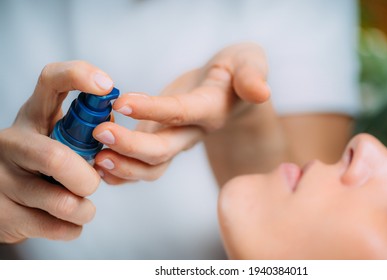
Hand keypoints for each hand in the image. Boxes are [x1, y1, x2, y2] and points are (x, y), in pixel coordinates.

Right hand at [0, 61, 111, 242]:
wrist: (2, 200)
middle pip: (55, 158)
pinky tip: (68, 221)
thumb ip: (84, 130)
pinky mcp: (3, 214)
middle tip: (92, 183)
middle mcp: (13, 141)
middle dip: (86, 178)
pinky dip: (73, 227)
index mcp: (34, 117)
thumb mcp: (58, 137)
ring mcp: (3, 178)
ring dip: (84, 208)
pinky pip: (56, 228)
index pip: (50, 81)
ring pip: (61, 202)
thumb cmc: (43, 163)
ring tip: (83, 206)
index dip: (79, 76)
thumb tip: (114, 130)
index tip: (106, 86)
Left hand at [93, 43, 269, 183]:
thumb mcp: (250, 62)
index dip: (153, 110)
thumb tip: (260, 91)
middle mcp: (193, 132)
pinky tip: (97, 162)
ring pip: (151, 166)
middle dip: (130, 146)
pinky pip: (142, 163)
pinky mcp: (162, 139)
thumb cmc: (239, 71)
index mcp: (211, 110)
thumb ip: (252, 75)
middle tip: (98, 132)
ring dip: (123, 166)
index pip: (180, 113)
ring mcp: (177, 140)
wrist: (228, 90)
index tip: (121, 102)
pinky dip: (120, 168)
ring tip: (93, 157)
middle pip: (163, 150)